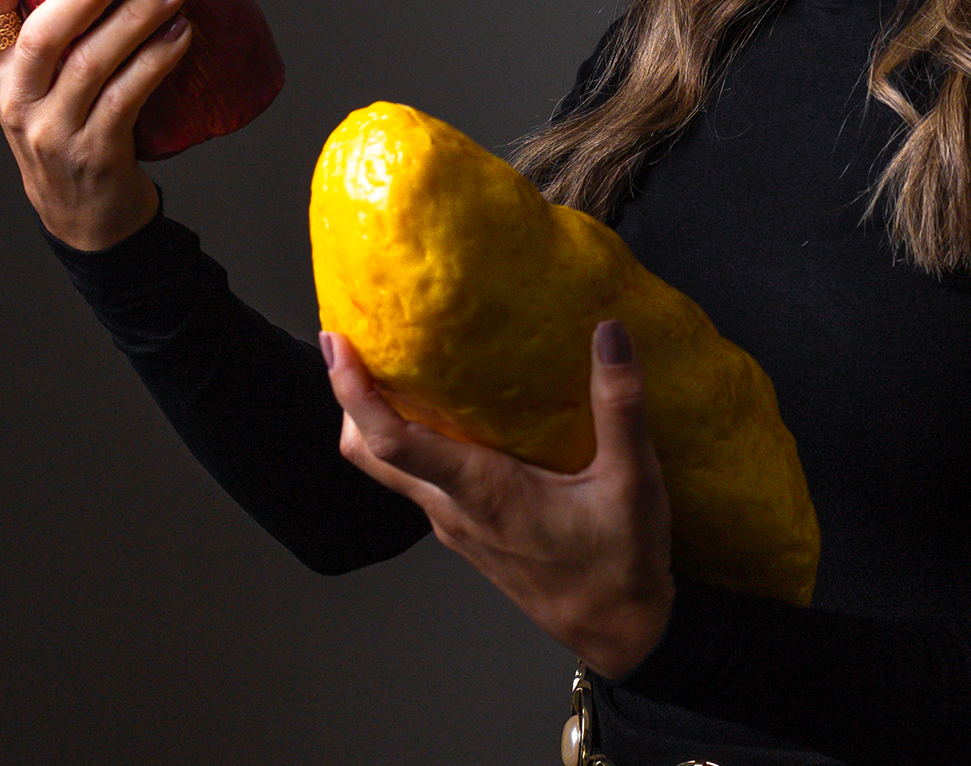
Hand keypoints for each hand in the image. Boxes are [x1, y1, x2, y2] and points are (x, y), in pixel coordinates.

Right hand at [0, 0, 193, 249]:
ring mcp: (50, 128)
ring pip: (91, 62)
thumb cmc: (75, 124)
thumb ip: (69, 26)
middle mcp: (14, 94)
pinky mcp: (92, 153)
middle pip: (44, 30)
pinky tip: (183, 34)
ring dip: (138, 17)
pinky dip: (157, 60)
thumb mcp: (50, 78)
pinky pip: (128, 98)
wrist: (85, 216)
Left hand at [323, 319, 674, 680]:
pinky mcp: (470, 530)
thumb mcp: (633, 482)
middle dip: (349, 398)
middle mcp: (454, 508)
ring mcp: (457, 524)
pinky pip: (423, 479)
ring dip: (380, 418)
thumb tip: (610, 335)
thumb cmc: (619, 565)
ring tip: (400, 360)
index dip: (354, 393)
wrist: (619, 634)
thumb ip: (619, 406)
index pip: (393, 441)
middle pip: (369, 455)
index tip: (337, 346)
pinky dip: (415, 439)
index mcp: (481, 492)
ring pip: (393, 468)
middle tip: (354, 341)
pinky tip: (451, 409)